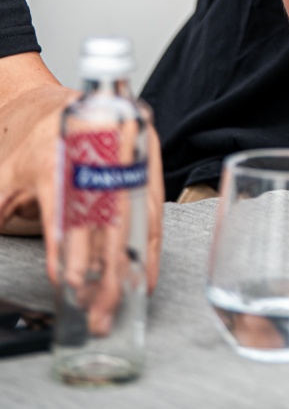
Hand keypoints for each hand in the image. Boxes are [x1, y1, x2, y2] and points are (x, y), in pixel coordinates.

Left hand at [0, 66, 162, 292]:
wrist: (54, 101)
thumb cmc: (31, 139)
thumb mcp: (4, 173)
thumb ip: (1, 207)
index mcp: (57, 152)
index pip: (66, 210)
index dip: (70, 249)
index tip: (72, 281)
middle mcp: (98, 148)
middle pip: (107, 219)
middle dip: (106, 271)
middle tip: (100, 307)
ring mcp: (125, 147)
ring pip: (135, 213)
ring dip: (131, 263)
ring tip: (123, 298)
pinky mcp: (145, 150)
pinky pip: (153, 202)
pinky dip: (148, 241)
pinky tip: (143, 271)